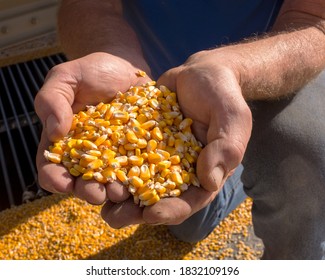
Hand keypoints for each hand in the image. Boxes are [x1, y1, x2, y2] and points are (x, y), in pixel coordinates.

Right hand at [35, 52, 149, 202]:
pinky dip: (141, 178)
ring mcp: (116, 155)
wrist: (125, 66)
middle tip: (97, 194)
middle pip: (84, 181)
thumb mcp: (65, 78)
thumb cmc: (91, 71)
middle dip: (87, 191)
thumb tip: (55, 132)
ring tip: (121, 191)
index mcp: (66, 142)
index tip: (61, 183)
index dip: (54, 178)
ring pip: (112, 181)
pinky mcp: (139, 151)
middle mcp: (90, 154)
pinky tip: (145, 181)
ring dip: (114, 191)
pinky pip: (140, 168)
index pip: (52, 167)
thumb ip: (52, 100)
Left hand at [100, 49, 251, 227]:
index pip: (189, 200)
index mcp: (204, 171)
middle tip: (113, 217)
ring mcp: (158, 155)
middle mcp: (179, 169)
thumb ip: (226, 147)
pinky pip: (125, 154)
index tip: (151, 214)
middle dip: (135, 211)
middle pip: (158, 198)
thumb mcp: (231, 116)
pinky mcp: (142, 139)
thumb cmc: (222, 93)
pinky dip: (110, 163)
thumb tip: (210, 182)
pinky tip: (91, 168)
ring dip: (118, 193)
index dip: (171, 210)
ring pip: (137, 180)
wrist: (201, 72)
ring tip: (95, 198)